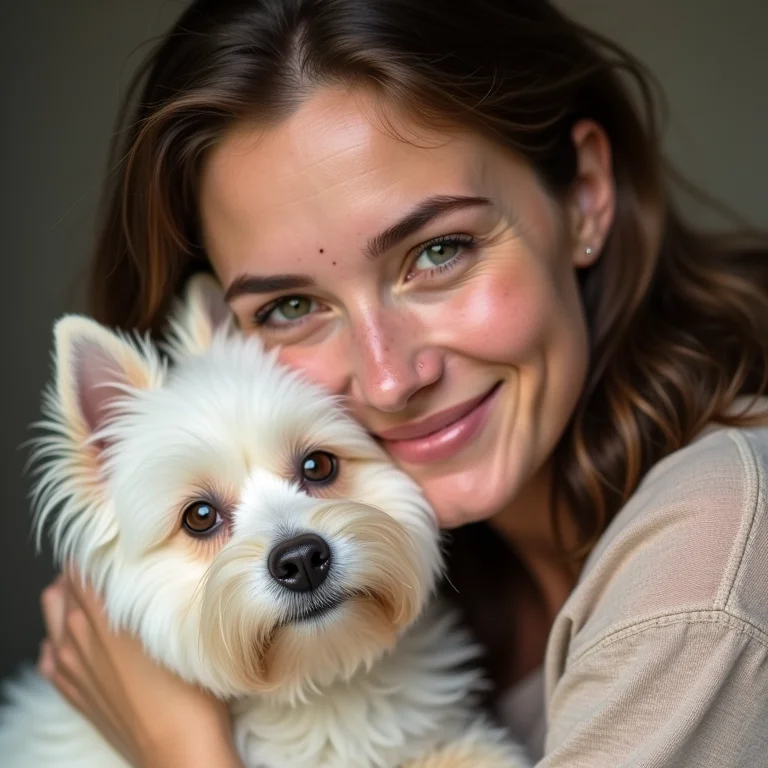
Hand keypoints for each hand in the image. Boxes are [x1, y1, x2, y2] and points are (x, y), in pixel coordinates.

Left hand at [38, 571, 243, 767]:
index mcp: (100, 616)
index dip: (96, 551)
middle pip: (61, 587)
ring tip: (98, 598)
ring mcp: (69, 667)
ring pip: (51, 617)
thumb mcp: (174, 625)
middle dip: (81, 572)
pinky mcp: (71, 692)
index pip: (80, 567)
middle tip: (111, 566)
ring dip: (68, 602)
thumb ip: (149, 592)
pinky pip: (50, 654)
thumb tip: (138, 566)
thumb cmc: (187, 687)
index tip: (116, 546)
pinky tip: (82, 639)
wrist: (177, 747)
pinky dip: (60, 639)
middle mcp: (76, 637)